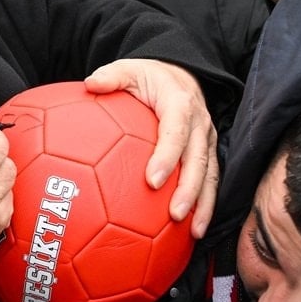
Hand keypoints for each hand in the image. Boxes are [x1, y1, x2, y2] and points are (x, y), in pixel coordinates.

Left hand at [84, 59, 216, 237]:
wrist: (180, 75)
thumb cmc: (149, 76)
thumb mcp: (129, 69)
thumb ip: (111, 76)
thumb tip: (89, 84)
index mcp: (180, 104)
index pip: (176, 131)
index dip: (167, 156)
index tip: (152, 180)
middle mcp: (200, 123)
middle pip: (198, 160)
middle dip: (189, 189)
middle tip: (174, 214)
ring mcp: (208, 140)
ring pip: (210, 175)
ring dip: (204, 204)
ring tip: (194, 231)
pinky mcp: (209, 152)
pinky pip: (211, 180)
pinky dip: (206, 205)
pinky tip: (194, 230)